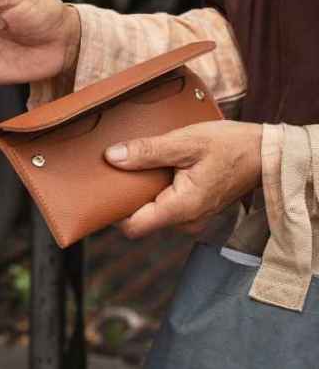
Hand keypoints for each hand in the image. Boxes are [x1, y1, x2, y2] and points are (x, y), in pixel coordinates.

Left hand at [105, 121, 262, 238]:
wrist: (266, 154)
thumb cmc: (230, 146)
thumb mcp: (186, 141)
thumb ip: (148, 151)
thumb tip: (112, 157)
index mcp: (182, 209)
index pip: (133, 226)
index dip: (113, 211)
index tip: (102, 189)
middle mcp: (186, 221)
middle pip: (140, 218)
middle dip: (127, 196)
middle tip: (119, 168)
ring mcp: (191, 218)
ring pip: (153, 211)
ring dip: (143, 191)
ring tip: (141, 163)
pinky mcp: (195, 209)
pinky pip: (166, 205)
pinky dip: (157, 189)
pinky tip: (158, 168)